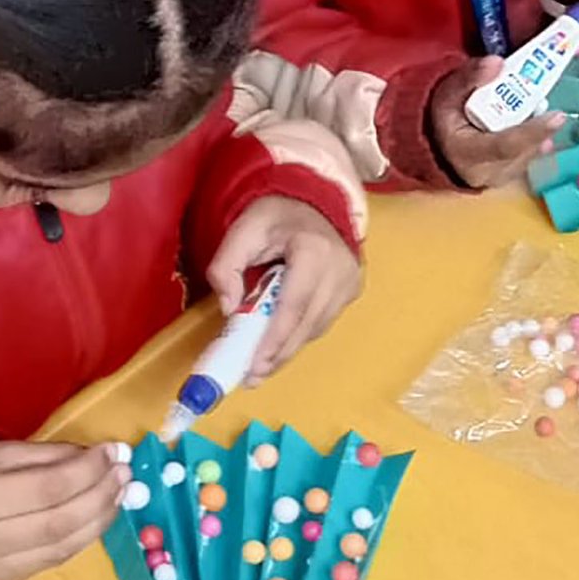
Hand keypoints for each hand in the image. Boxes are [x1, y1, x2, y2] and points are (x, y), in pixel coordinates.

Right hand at [0, 439, 128, 579]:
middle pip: (61, 521)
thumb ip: (40, 456)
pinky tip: (96, 518)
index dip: (88, 469)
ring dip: (99, 519)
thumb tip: (92, 456)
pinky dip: (81, 538)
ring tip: (119, 493)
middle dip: (101, 495)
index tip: (114, 451)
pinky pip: (52, 562)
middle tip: (125, 473)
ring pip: (62, 547)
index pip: (48, 487)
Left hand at [206, 196, 362, 382]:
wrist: (313, 202)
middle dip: (278, 354)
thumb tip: (230, 309)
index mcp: (314, 250)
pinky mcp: (352, 290)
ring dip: (288, 350)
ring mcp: (350, 281)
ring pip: (316, 328)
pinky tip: (279, 345)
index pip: (294, 305)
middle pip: (307, 324)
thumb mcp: (242, 230)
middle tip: (251, 377)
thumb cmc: (275, 216)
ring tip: (260, 367)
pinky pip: (322, 322)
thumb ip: (226, 265)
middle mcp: (339, 269)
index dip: (274, 339)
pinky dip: (299, 336)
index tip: (254, 365)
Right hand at [427, 58, 564, 190]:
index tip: (556, 116)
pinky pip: (530, 157)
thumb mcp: (448, 93)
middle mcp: (484, 172)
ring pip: (530, 155)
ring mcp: (500, 178)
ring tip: (542, 116)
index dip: (532, 131)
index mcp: (465, 152)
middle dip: (540, 130)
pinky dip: (537, 139)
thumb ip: (470, 77)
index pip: (504, 145)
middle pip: (522, 151)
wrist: (442, 144)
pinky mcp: (510, 177)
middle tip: (555, 113)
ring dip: (540, 133)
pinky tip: (537, 126)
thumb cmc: (446, 117)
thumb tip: (497, 63)